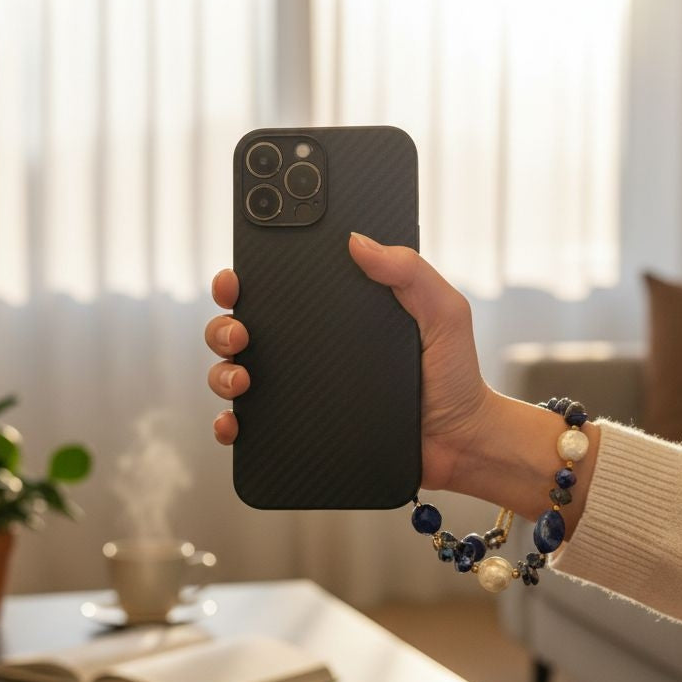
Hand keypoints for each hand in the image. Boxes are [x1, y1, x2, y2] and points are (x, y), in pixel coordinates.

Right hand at [204, 238, 492, 489]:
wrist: (461, 441)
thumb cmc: (454, 374)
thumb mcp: (442, 313)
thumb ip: (410, 272)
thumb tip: (358, 240)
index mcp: (335, 314)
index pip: (277, 288)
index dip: (243, 279)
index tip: (235, 277)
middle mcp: (310, 351)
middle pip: (241, 330)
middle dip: (223, 325)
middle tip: (239, 331)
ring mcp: (302, 392)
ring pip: (234, 375)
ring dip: (220, 372)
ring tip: (243, 377)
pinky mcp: (302, 431)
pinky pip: (252, 428)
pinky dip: (231, 425)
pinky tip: (236, 423)